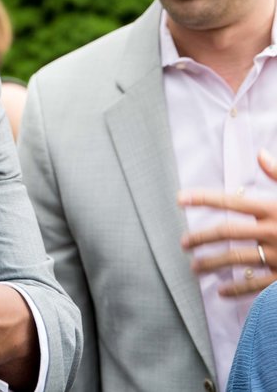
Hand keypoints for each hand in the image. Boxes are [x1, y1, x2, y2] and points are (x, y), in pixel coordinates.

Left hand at [179, 148, 276, 295]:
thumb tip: (261, 154)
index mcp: (275, 209)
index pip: (232, 201)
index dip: (204, 198)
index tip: (179, 199)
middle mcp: (275, 231)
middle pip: (227, 232)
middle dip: (201, 237)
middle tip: (182, 243)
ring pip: (236, 260)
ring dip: (212, 264)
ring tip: (194, 267)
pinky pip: (257, 285)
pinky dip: (237, 289)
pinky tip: (221, 291)